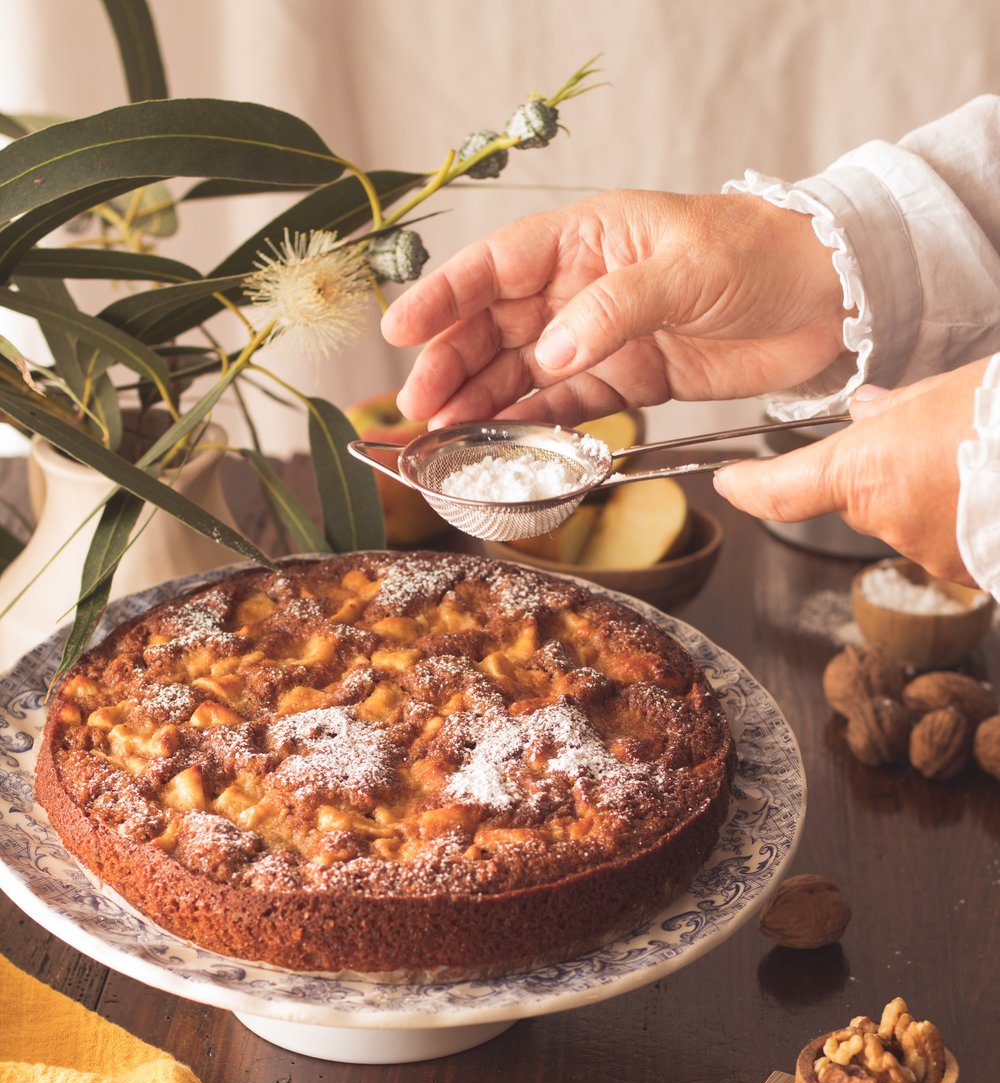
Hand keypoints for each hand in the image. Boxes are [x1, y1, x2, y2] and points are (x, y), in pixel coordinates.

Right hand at [381, 189, 844, 427]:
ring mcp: (600, 338)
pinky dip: (528, 427)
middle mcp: (581, 288)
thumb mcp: (686, 269)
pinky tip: (495, 445)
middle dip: (451, 365)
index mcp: (587, 238)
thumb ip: (615, 311)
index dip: (443, 297)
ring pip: (521, 373)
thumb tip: (551, 353)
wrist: (825, 299)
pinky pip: (563, 407)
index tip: (402, 330)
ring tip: (441, 437)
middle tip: (417, 407)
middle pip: (495, 327)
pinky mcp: (627, 382)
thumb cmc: (759, 255)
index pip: (496, 266)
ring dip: (479, 404)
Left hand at [713, 359, 989, 582]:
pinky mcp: (974, 572)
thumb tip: (873, 412)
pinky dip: (971, 519)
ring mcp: (935, 554)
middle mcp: (891, 522)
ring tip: (985, 461)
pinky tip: (997, 493)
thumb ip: (901, 410)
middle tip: (946, 438)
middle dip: (893, 473)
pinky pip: (957, 543)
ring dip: (940, 497)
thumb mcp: (949, 389)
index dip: (751, 487)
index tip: (729, 482)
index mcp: (869, 471)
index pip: (785, 489)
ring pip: (916, 523)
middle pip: (867, 501)